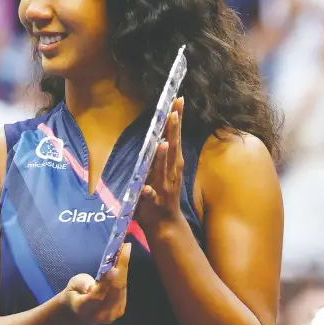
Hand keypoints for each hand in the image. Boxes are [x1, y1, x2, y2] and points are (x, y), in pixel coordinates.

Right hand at [62, 243, 130, 324]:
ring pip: (121, 288)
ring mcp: (112, 314)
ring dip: (124, 268)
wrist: (79, 311)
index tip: (113, 268)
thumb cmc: (74, 293)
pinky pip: (123, 289)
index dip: (106, 283)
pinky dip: (124, 274)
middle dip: (121, 267)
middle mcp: (101, 315)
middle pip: (114, 290)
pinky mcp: (120, 310)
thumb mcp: (73, 284)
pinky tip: (124, 262)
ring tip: (126, 250)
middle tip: (125, 247)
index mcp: (84, 309)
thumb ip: (81, 283)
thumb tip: (92, 285)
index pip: (97, 297)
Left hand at [135, 97, 185, 231]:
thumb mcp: (162, 169)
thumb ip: (161, 153)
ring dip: (163, 158)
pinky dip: (148, 192)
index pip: (174, 136)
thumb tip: (159, 132)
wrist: (165, 224)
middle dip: (174, 130)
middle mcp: (171, 172)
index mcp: (172, 163)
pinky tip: (145, 187)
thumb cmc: (162, 193)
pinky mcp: (154, 203)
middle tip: (174, 111)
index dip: (176, 118)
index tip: (178, 100)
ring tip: (163, 143)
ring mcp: (164, 188)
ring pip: (163, 170)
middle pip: (173, 147)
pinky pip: (149, 197)